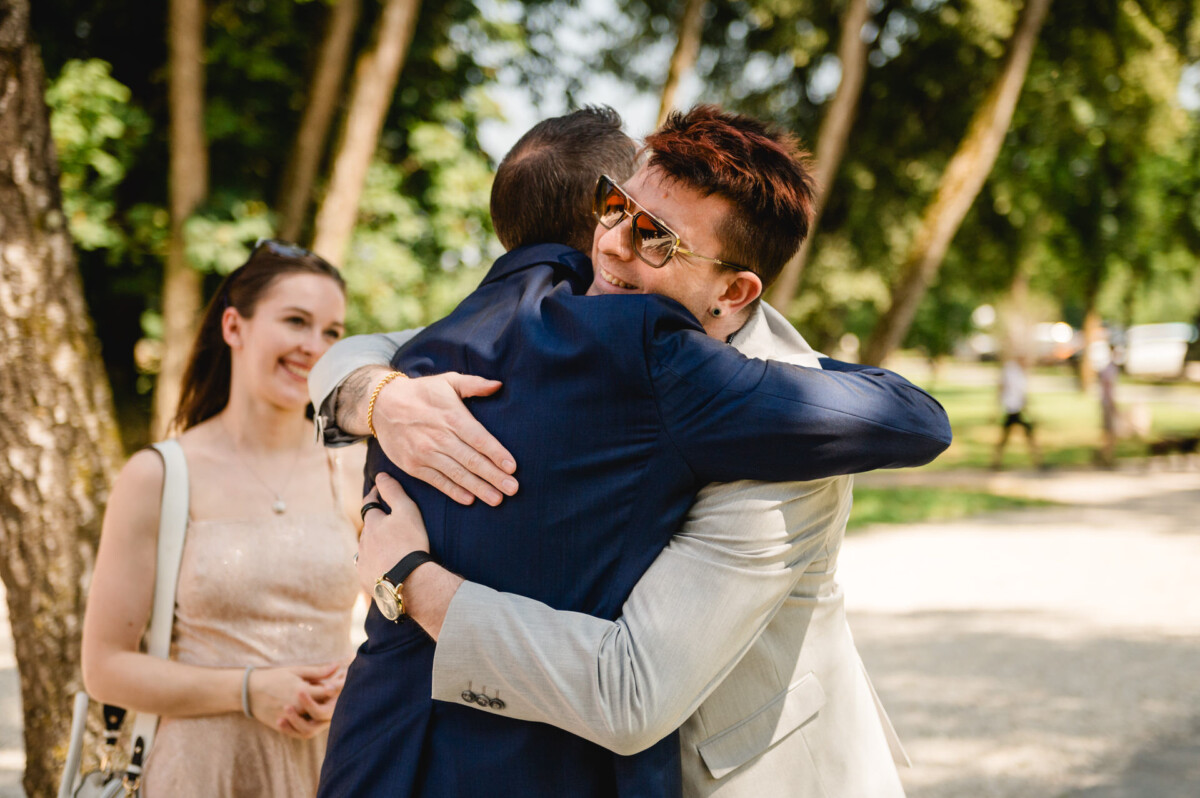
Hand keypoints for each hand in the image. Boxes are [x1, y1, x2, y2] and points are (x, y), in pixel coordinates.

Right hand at [248, 663, 339, 738]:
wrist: (248, 690)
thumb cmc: (274, 677)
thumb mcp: (296, 671)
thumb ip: (317, 671)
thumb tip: (336, 666)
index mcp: (301, 690)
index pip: (327, 692)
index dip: (336, 689)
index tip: (339, 685)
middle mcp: (296, 706)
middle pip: (322, 711)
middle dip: (332, 706)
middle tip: (335, 700)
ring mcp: (288, 719)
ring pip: (312, 726)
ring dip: (320, 720)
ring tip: (322, 711)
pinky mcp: (280, 726)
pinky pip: (298, 733)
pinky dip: (307, 728)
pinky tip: (311, 721)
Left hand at [357, 474, 430, 594]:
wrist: (409, 582)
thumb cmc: (410, 544)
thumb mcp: (407, 511)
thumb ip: (393, 491)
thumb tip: (380, 476)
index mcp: (371, 523)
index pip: (369, 503)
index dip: (374, 495)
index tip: (379, 490)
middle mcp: (362, 542)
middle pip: (368, 528)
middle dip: (375, 523)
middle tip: (387, 521)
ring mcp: (363, 563)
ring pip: (366, 549)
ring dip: (374, 545)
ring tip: (387, 546)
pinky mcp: (366, 580)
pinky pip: (369, 568)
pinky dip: (376, 564)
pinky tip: (384, 567)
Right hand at [374, 372, 517, 505]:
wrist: (382, 404)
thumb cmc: (422, 392)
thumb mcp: (447, 381)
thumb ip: (474, 384)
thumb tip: (498, 385)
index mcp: (452, 417)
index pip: (479, 438)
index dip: (497, 454)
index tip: (512, 468)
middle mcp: (440, 437)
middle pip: (472, 460)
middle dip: (494, 476)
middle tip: (513, 489)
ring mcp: (425, 453)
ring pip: (457, 474)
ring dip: (479, 488)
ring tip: (497, 499)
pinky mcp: (414, 466)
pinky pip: (437, 481)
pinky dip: (454, 491)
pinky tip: (469, 500)